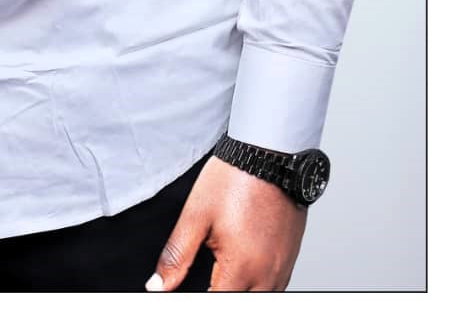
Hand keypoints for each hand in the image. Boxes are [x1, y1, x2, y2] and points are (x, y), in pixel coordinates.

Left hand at [146, 156, 307, 291]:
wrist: (270, 154)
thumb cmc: (235, 178)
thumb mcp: (196, 214)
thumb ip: (176, 255)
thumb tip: (158, 285)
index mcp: (241, 268)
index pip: (217, 302)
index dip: (198, 297)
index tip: (186, 288)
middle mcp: (267, 275)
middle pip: (241, 301)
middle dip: (220, 292)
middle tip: (206, 276)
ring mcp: (282, 268)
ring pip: (261, 297)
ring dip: (240, 289)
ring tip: (220, 272)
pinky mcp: (290, 258)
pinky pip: (275, 286)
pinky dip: (257, 285)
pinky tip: (242, 268)